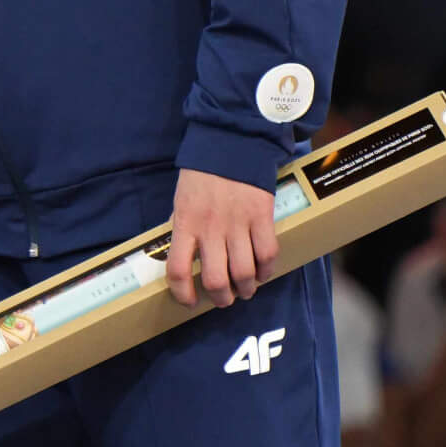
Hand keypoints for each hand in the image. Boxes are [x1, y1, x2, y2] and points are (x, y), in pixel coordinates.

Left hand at [165, 168, 278, 308]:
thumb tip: (184, 257)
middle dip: (220, 297)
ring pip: (244, 272)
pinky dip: (266, 270)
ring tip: (244, 291)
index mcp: (185, 223)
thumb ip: (184, 228)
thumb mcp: (181, 200)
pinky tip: (262, 273)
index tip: (189, 301)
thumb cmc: (202, 175)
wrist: (230, 145)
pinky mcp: (262, 218)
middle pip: (215, 278)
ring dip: (245, 289)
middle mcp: (210, 228)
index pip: (177, 269)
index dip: (182, 292)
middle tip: (224, 299)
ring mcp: (238, 224)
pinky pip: (267, 254)